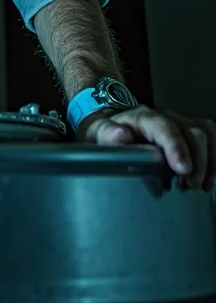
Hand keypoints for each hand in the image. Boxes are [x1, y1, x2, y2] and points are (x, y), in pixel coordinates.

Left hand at [77, 105, 215, 190]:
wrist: (113, 126)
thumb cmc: (106, 133)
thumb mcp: (98, 133)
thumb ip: (108, 134)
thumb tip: (121, 134)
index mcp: (143, 117)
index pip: (164, 128)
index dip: (176, 148)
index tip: (183, 169)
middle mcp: (165, 117)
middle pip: (192, 131)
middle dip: (197, 160)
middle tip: (190, 185)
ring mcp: (180, 123)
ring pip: (207, 132)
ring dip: (210, 159)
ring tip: (201, 184)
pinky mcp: (189, 132)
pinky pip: (210, 137)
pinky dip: (213, 158)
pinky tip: (207, 179)